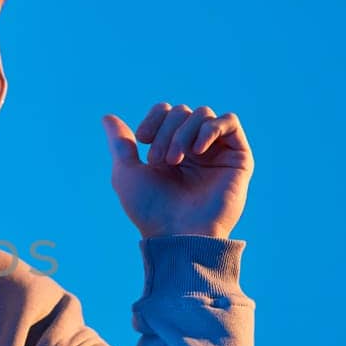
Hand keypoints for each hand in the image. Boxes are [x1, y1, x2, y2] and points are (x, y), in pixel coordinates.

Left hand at [100, 103, 253, 238]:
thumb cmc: (151, 210)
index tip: (141, 139)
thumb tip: (107, 117)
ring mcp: (216, 152)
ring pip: (203, 114)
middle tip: (160, 160)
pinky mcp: (238, 158)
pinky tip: (197, 150)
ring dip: (183, 132)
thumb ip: (120, 143)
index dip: (153, 118)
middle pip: (182, 111)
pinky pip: (229, 122)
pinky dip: (210, 128)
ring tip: (175, 160)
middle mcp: (194, 148)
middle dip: (167, 130)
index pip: (166, 111)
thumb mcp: (127, 173)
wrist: (178, 234)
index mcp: (170, 149)